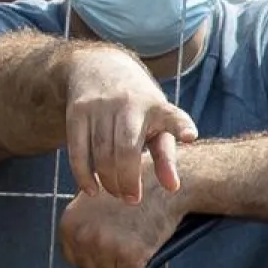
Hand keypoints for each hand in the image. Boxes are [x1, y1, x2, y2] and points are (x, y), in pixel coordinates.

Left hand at [60, 158, 186, 267]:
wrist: (164, 184)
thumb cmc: (135, 189)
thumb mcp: (97, 199)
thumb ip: (85, 222)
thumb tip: (84, 249)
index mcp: (70, 223)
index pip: (74, 259)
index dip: (94, 262)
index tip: (109, 261)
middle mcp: (83, 235)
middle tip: (127, 265)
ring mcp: (106, 245)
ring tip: (138, 264)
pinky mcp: (130, 253)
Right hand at [65, 45, 198, 201]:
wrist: (99, 68)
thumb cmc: (139, 108)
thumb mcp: (158, 125)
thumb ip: (167, 157)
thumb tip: (173, 189)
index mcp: (157, 107)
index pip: (172, 116)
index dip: (181, 126)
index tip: (191, 135)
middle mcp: (129, 104)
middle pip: (127, 148)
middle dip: (129, 179)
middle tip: (132, 199)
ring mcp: (100, 106)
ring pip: (101, 152)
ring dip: (109, 180)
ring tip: (117, 194)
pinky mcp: (77, 112)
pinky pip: (77, 150)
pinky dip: (83, 174)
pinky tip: (92, 190)